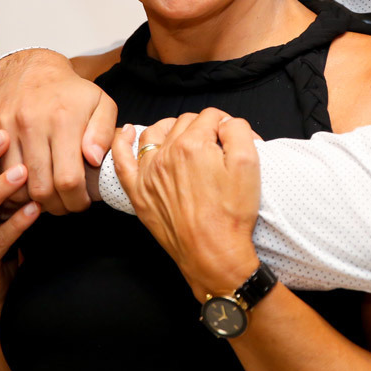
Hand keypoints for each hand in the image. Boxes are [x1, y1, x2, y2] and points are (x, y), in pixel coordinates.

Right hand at [0, 50, 116, 213]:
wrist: (30, 68)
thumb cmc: (70, 92)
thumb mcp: (100, 104)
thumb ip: (103, 133)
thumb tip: (93, 160)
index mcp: (63, 119)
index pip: (68, 179)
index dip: (77, 200)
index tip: (82, 201)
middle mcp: (30, 123)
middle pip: (40, 189)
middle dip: (56, 206)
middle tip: (65, 204)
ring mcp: (3, 126)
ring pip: (13, 187)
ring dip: (31, 200)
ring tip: (46, 196)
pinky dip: (5, 188)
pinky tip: (23, 185)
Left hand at [113, 108, 261, 300]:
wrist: (213, 254)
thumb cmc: (231, 215)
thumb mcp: (249, 164)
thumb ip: (237, 130)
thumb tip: (225, 122)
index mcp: (193, 145)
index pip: (211, 117)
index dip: (227, 126)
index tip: (234, 141)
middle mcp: (166, 154)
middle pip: (185, 122)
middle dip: (204, 128)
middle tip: (218, 148)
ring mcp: (148, 173)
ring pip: (156, 133)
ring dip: (171, 127)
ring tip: (185, 135)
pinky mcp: (139, 192)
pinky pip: (122, 160)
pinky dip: (122, 142)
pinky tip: (128, 133)